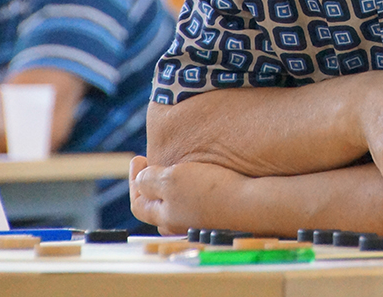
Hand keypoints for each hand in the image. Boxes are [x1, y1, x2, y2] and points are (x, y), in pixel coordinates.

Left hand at [130, 155, 247, 234]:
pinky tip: (199, 176)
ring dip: (170, 187)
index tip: (138, 157)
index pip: (137, 202)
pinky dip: (188, 190)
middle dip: (150, 185)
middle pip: (155, 207)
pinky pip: (194, 203)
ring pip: (176, 205)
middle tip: (152, 164)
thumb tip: (140, 180)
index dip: (133, 180)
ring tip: (175, 168)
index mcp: (163, 216)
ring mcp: (197, 222)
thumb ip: (150, 181)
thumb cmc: (209, 190)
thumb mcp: (171, 180)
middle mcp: (178, 223)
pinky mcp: (215, 215)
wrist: (248, 202)